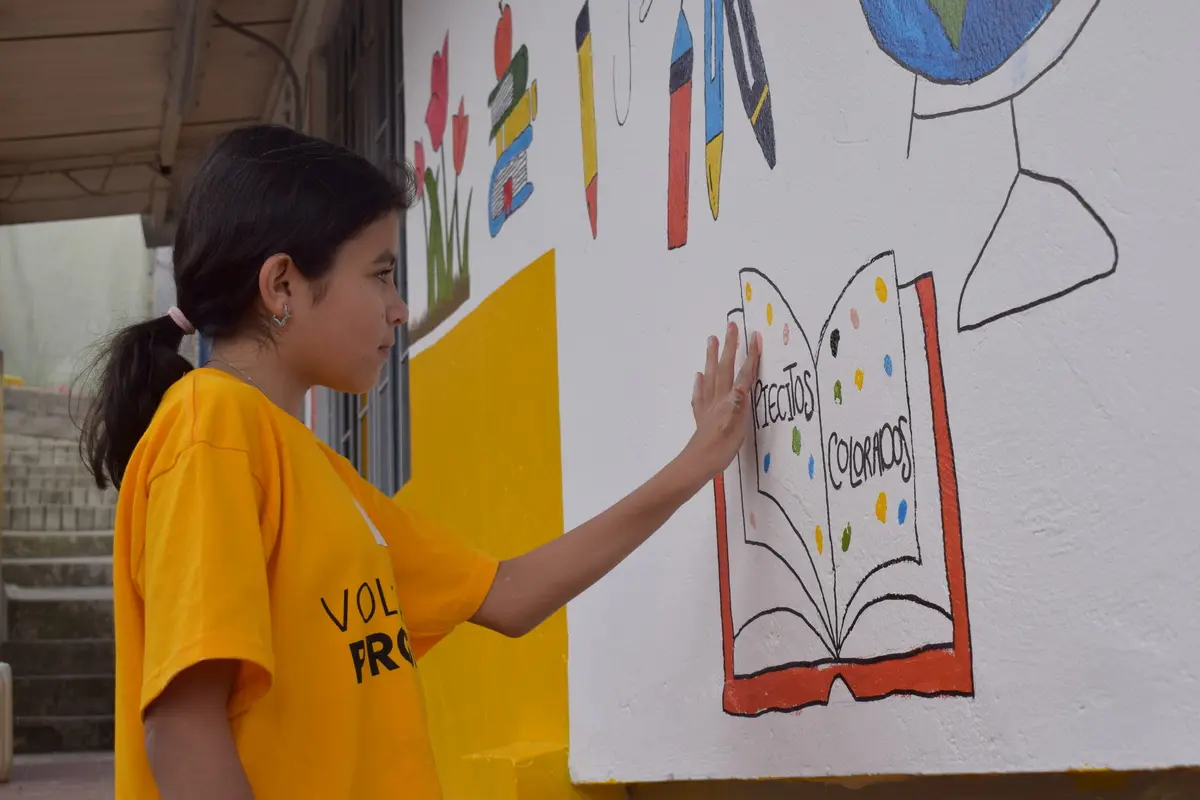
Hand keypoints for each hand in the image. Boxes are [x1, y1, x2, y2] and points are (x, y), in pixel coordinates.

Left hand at [682, 321, 760, 482]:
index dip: (750, 356)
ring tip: (711, 339)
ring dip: (711, 357)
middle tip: (730, 325)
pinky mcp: (702, 416)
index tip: (755, 336)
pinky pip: (700, 394)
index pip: (743, 374)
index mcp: (730, 400)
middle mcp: (718, 399)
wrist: (699, 463)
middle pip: (724, 367)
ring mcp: (708, 406)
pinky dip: (700, 383)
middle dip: (729, 346)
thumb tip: (743, 386)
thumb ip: (738, 406)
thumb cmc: (721, 448)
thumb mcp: (735, 427)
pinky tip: (699, 375)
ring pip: (710, 376)